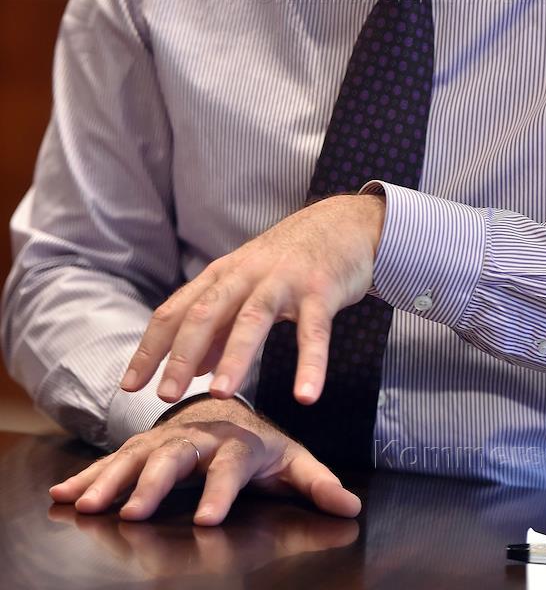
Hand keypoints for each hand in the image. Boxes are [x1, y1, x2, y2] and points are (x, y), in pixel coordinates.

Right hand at [48, 396, 361, 524]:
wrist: (228, 397)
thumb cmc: (260, 441)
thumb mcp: (291, 459)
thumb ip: (316, 482)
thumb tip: (351, 506)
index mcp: (236, 441)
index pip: (229, 467)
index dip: (219, 493)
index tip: (207, 521)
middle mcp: (197, 436)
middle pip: (174, 459)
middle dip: (153, 487)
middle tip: (134, 514)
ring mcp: (167, 437)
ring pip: (137, 455)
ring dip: (111, 481)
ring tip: (88, 507)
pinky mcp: (143, 443)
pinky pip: (113, 458)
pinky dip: (89, 475)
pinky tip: (65, 493)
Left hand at [121, 193, 384, 405]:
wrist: (343, 222)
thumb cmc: (290, 261)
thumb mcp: (247, 286)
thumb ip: (220, 325)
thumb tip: (194, 369)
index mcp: (223, 275)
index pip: (177, 311)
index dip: (151, 347)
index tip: (129, 385)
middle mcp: (247, 273)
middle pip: (207, 312)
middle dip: (183, 354)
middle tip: (166, 395)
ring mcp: (284, 280)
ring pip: (253, 318)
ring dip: (236, 356)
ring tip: (222, 394)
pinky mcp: (321, 289)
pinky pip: (314, 331)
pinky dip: (311, 363)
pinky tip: (306, 395)